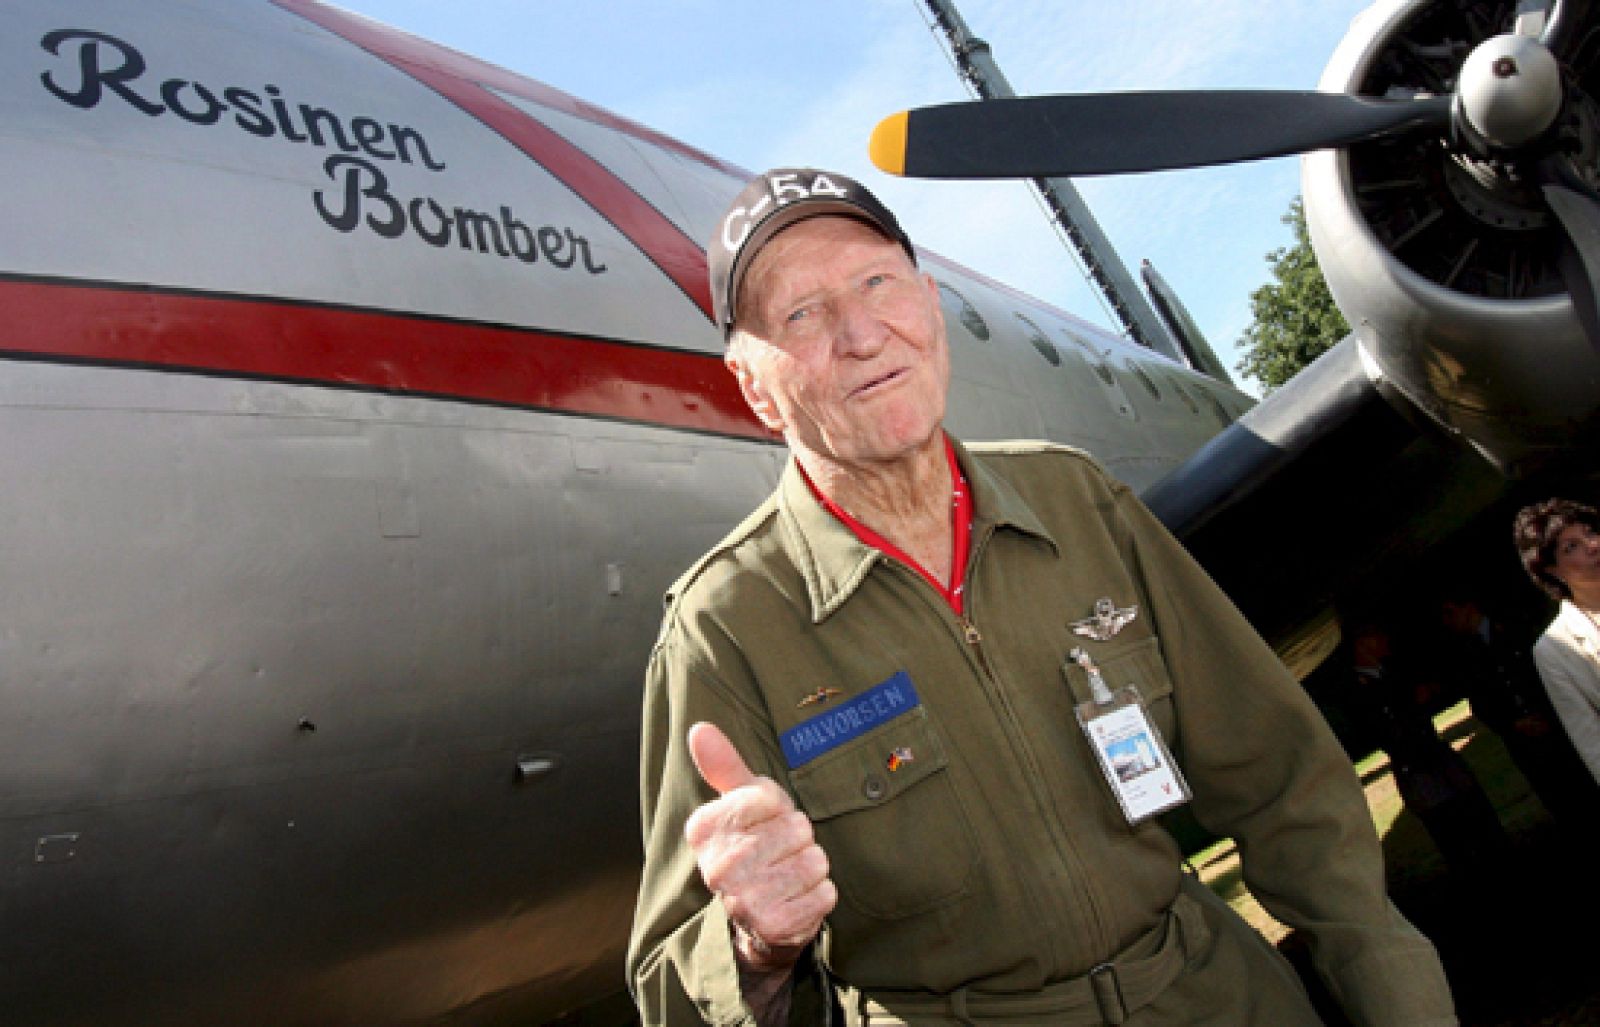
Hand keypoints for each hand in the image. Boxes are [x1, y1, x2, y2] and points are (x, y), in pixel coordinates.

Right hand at [683, 722, 836, 972]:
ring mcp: (744, 902)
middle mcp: (717, 868)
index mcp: (703, 830)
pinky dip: (820, 894)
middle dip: (798, 838)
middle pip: (796, 828)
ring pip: (814, 860)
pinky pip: (826, 892)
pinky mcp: (775, 927)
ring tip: (789, 877)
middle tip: (779, 854)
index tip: (763, 824)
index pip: (769, 797)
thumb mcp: (739, 803)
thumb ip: (724, 765)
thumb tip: (699, 727)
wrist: (757, 920)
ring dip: (811, 866)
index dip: (777, 808)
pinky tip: (797, 900)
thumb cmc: (754, 846)